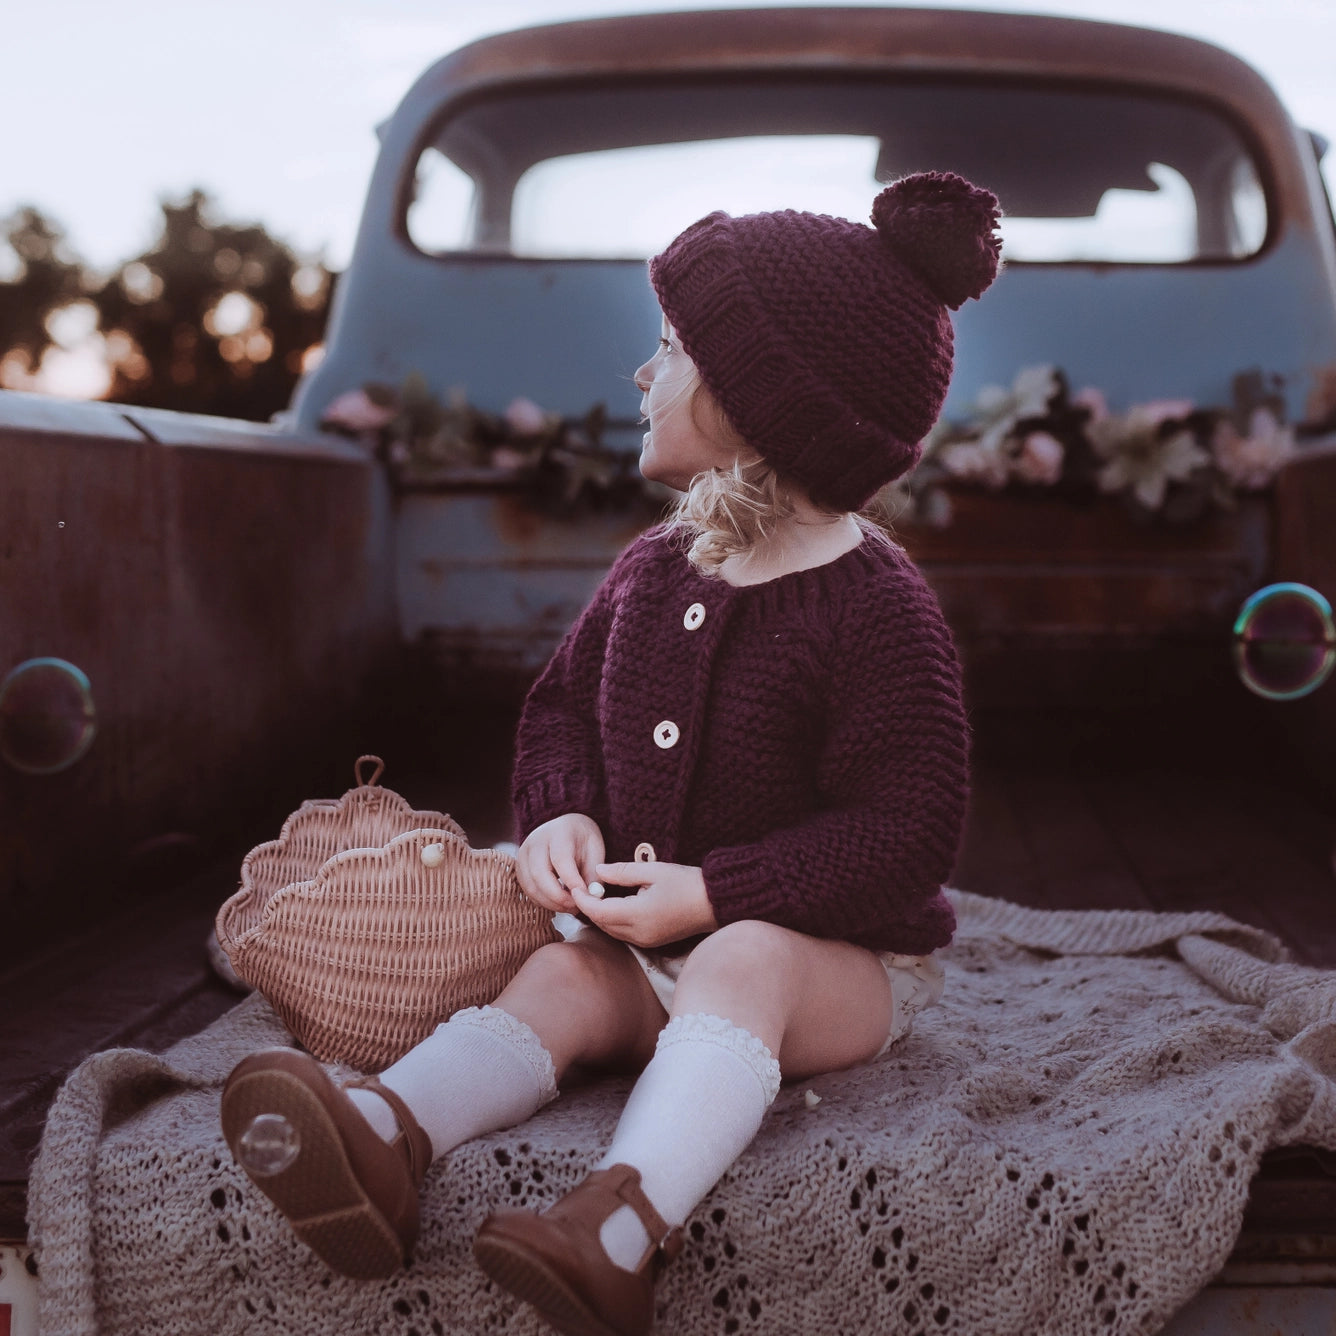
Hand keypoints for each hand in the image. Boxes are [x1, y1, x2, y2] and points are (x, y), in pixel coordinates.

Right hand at [516, 813, 604, 912]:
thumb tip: (589, 898)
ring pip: (531, 886)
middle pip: (540, 874)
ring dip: (551, 903)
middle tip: (576, 907)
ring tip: (570, 907)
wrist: (566, 829)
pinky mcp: (519, 868)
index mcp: (559, 832)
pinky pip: (528, 891)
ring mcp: (523, 854)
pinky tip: (559, 902)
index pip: (561, 859)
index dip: (572, 881)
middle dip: (559, 897)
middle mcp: (536, 841)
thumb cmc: (583, 842)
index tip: (585, 896)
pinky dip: (543, 902)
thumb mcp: (596, 852)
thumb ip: (593, 875)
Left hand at [569, 861, 718, 948]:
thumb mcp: (653, 871)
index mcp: (639, 915)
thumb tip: (597, 871)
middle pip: (602, 924)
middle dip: (589, 908)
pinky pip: (623, 934)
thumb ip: (622, 871)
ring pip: (611, 931)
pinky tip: (613, 905)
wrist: (714, 903)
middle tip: (583, 888)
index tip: (575, 886)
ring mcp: (646, 941)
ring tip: (596, 895)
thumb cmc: (686, 883)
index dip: (583, 900)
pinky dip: (612, 921)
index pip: (599, 912)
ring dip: (600, 916)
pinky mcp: (651, 942)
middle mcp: (639, 933)